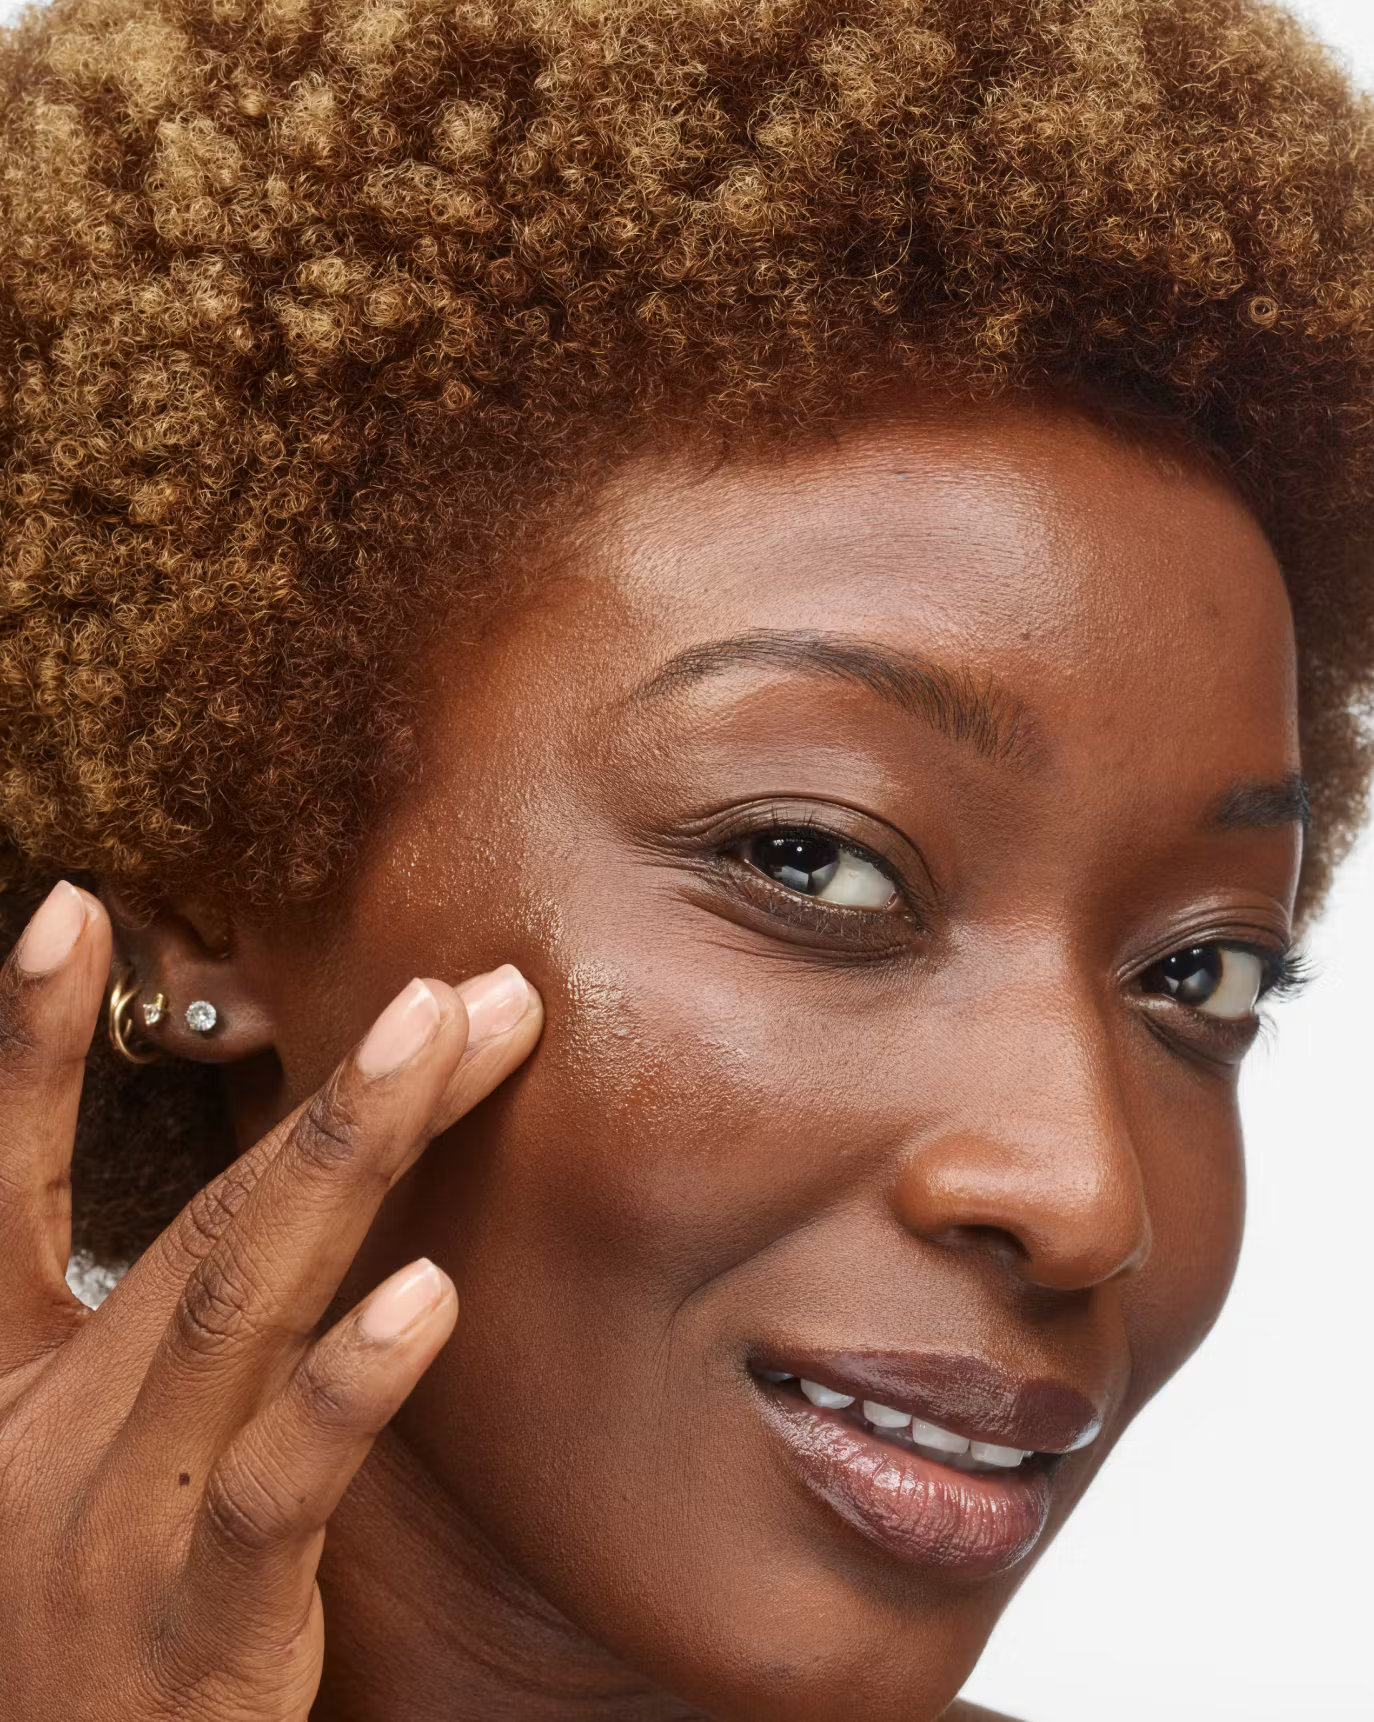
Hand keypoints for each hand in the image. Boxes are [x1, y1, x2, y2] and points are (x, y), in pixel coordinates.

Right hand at [0, 881, 541, 1719]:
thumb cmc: (74, 1628)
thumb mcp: (75, 1468)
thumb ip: (159, 1342)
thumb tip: (261, 1219)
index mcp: (15, 1381)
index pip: (12, 1187)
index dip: (26, 1048)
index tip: (72, 910)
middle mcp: (57, 1427)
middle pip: (206, 1220)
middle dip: (329, 1090)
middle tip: (445, 985)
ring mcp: (127, 1515)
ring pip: (240, 1302)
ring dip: (344, 1159)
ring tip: (438, 1042)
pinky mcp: (201, 1618)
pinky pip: (281, 1484)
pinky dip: (346, 1383)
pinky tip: (422, 1295)